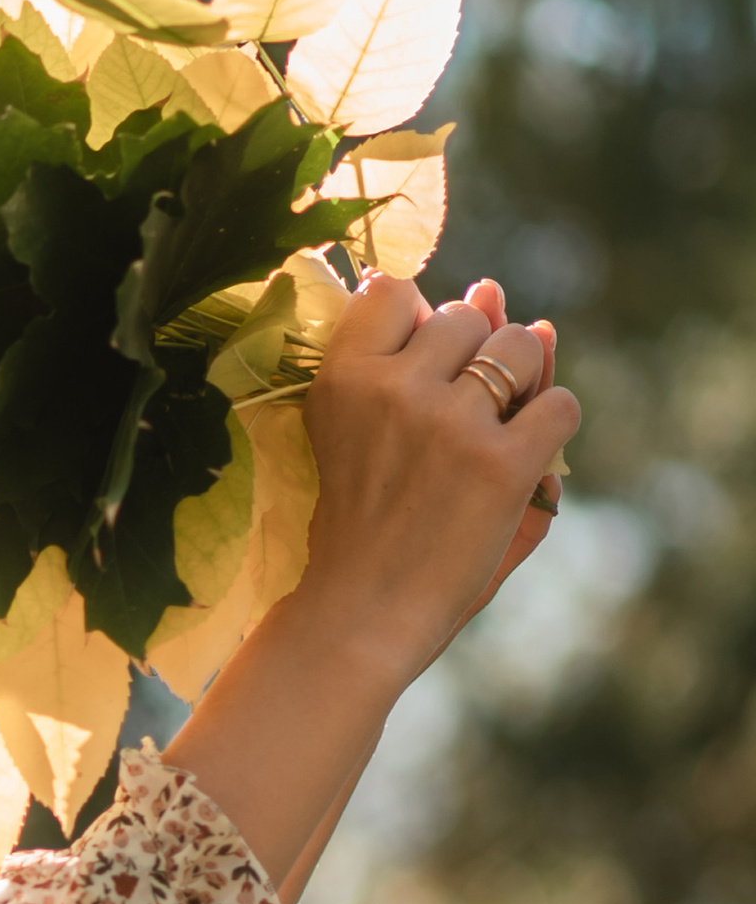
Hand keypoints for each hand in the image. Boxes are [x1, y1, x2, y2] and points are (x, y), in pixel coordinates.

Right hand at [165, 271, 578, 892]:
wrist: (358, 616)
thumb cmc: (359, 524)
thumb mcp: (362, 428)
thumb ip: (422, 355)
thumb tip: (493, 288)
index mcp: (343, 375)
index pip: (396, 290)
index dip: (418, 326)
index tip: (413, 374)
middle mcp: (394, 387)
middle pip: (469, 317)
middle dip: (474, 358)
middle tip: (451, 424)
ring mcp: (451, 423)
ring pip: (523, 347)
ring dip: (521, 385)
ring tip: (489, 438)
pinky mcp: (501, 465)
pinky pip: (562, 405)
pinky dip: (553, 431)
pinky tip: (520, 465)